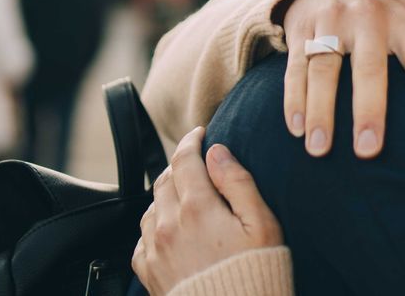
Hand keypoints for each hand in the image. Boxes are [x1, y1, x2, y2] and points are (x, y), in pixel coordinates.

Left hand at [133, 127, 282, 294]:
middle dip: (180, 165)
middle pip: (165, 179)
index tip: (200, 132)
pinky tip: (171, 228)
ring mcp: (155, 249)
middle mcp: (169, 224)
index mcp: (198, 207)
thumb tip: (217, 152)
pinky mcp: (149, 272)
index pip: (184, 159)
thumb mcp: (261, 223)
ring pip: (151, 206)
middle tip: (197, 164)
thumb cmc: (256, 272)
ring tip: (187, 196)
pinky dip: (155, 224)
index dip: (191, 140)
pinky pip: (143, 237)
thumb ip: (238, 182)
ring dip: (167, 194)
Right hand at [280, 0, 404, 158]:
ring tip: (320, 150)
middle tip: (369, 151)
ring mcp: (331, 20)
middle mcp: (368, 17)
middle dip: (369, 112)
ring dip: (321, 113)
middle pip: (369, 69)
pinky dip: (294, 99)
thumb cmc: (381, 14)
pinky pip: (295, 67)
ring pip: (324, 70)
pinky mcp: (300, 27)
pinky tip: (296, 128)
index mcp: (402, 19)